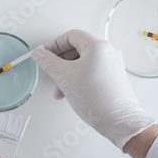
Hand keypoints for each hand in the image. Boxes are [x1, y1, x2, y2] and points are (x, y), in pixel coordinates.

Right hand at [31, 29, 156, 149]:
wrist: (119, 121)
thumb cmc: (97, 99)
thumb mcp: (64, 77)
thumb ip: (48, 62)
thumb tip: (38, 53)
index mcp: (98, 46)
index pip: (71, 36)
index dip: (55, 44)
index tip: (46, 55)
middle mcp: (108, 52)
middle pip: (77, 48)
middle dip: (60, 61)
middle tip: (51, 70)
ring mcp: (112, 64)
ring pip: (84, 61)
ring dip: (68, 72)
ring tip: (60, 88)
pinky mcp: (114, 77)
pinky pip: (92, 70)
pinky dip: (79, 77)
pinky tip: (72, 91)